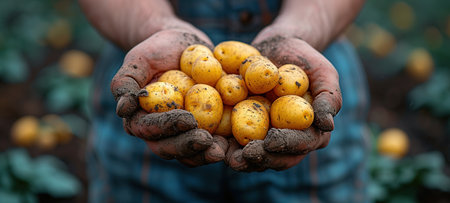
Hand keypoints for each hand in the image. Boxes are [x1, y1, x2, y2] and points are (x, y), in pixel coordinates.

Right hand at [111, 26, 227, 166]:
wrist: (183, 45)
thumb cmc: (157, 50)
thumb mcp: (138, 60)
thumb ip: (125, 82)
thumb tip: (123, 109)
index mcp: (141, 119)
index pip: (149, 129)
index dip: (167, 127)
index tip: (188, 119)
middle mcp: (160, 133)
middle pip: (169, 148)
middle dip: (188, 146)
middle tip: (207, 141)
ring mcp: (183, 135)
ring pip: (190, 154)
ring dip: (205, 154)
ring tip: (221, 151)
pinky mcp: (204, 131)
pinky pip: (211, 145)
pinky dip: (222, 147)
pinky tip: (234, 145)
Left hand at [225, 26, 341, 171]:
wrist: (276, 47)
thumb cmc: (304, 58)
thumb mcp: (323, 72)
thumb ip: (329, 97)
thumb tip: (327, 125)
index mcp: (309, 131)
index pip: (301, 144)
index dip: (286, 145)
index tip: (271, 141)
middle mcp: (287, 139)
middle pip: (276, 157)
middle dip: (260, 159)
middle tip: (244, 155)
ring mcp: (264, 137)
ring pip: (253, 156)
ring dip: (239, 159)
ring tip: (226, 157)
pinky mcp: (242, 129)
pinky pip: (232, 141)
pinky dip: (222, 144)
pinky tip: (211, 142)